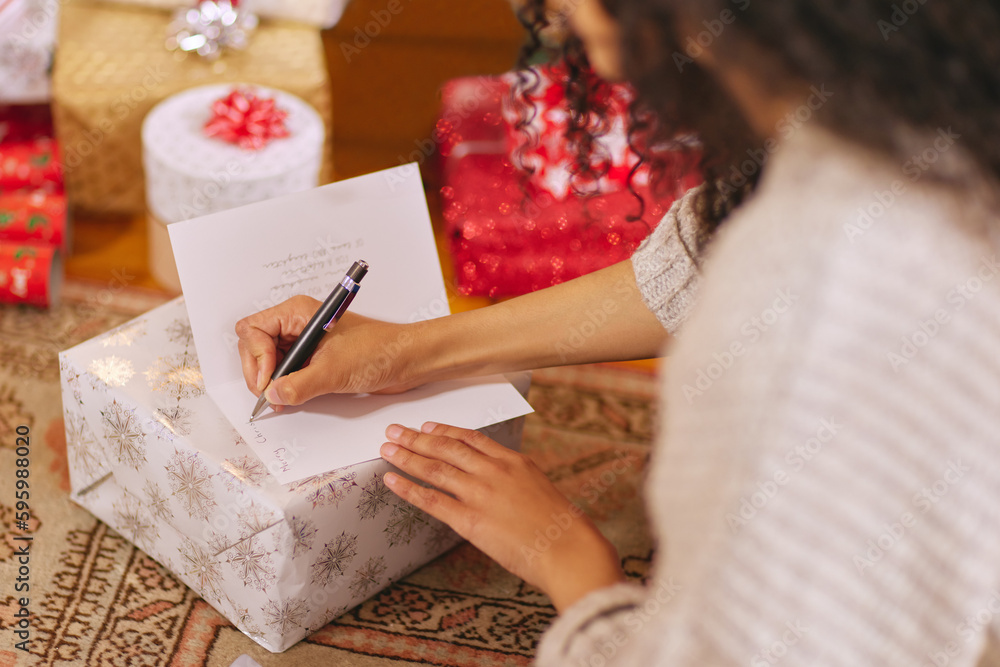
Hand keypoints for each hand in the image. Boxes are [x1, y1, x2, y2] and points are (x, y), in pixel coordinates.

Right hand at [235, 295, 421, 406]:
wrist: (407, 360)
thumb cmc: (379, 351)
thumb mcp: (333, 371)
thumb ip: (298, 385)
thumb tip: (272, 395)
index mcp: (299, 313)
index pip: (253, 330)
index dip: (255, 357)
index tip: (268, 380)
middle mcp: (298, 324)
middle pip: (255, 345)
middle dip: (258, 371)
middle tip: (269, 395)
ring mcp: (305, 341)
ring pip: (269, 359)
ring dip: (270, 380)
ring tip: (279, 400)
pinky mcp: (314, 358)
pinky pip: (286, 369)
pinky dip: (283, 385)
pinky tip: (289, 398)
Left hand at [380, 422, 624, 610]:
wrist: (568, 550)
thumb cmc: (561, 527)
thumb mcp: (539, 489)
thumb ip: (515, 481)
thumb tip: (497, 485)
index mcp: (513, 461)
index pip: (471, 438)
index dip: (445, 430)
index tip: (428, 425)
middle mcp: (493, 471)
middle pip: (447, 447)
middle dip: (417, 437)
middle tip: (395, 430)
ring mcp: (480, 494)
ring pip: (434, 468)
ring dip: (406, 456)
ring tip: (387, 448)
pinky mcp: (470, 520)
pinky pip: (431, 500)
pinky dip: (408, 487)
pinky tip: (391, 480)